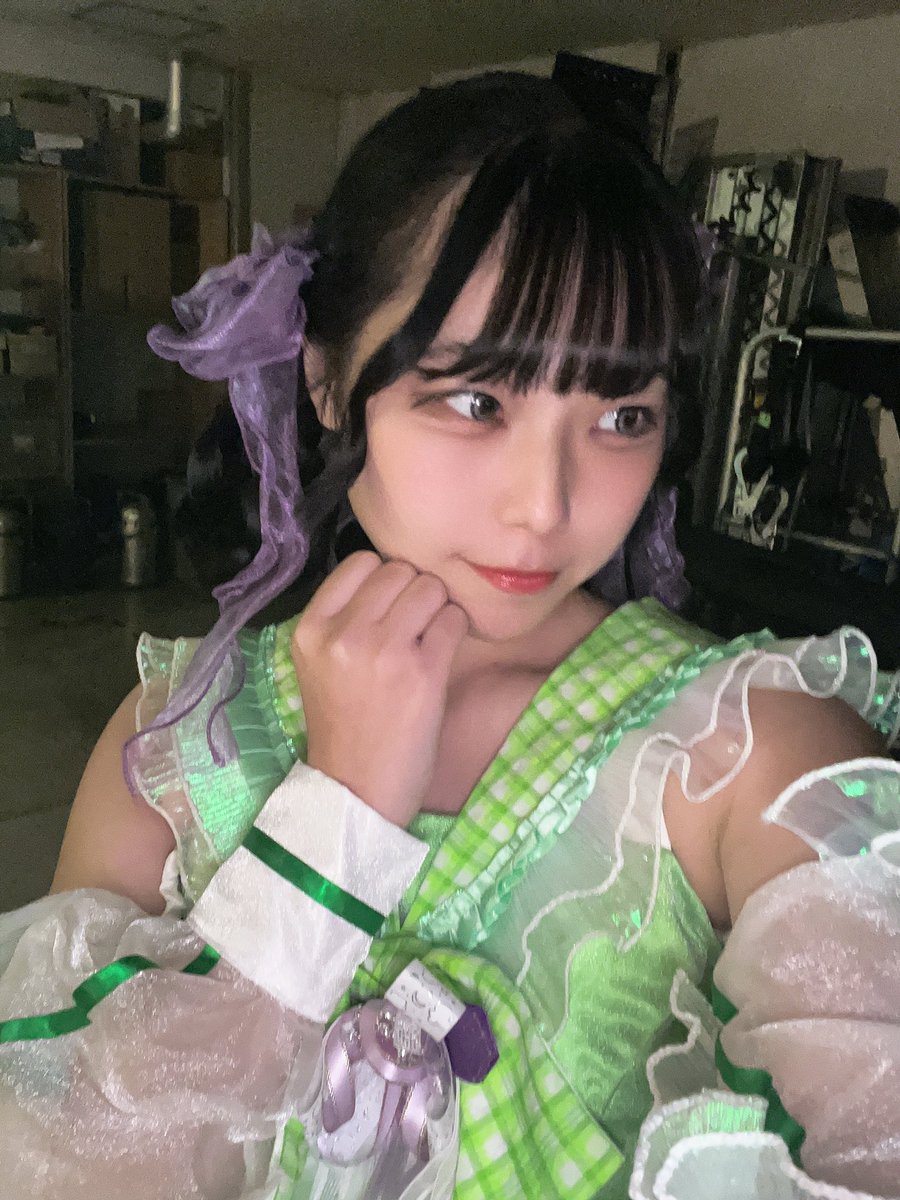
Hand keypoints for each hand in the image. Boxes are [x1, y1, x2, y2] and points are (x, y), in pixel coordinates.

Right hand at [291, 552, 469, 826]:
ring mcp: (384, 650)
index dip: (383, 579)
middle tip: (412, 628)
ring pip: (430, 588)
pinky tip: (440, 657)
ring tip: (426, 642)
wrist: (355, 789)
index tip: (387, 608)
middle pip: (400, 570)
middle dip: (413, 592)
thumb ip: (344, 616)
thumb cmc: (343, 725)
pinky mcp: (423, 672)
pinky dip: (455, 631)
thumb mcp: (319, 663)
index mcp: (311, 628)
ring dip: (437, 609)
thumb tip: (394, 572)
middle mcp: (344, 633)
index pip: (360, 561)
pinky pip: (454, 619)